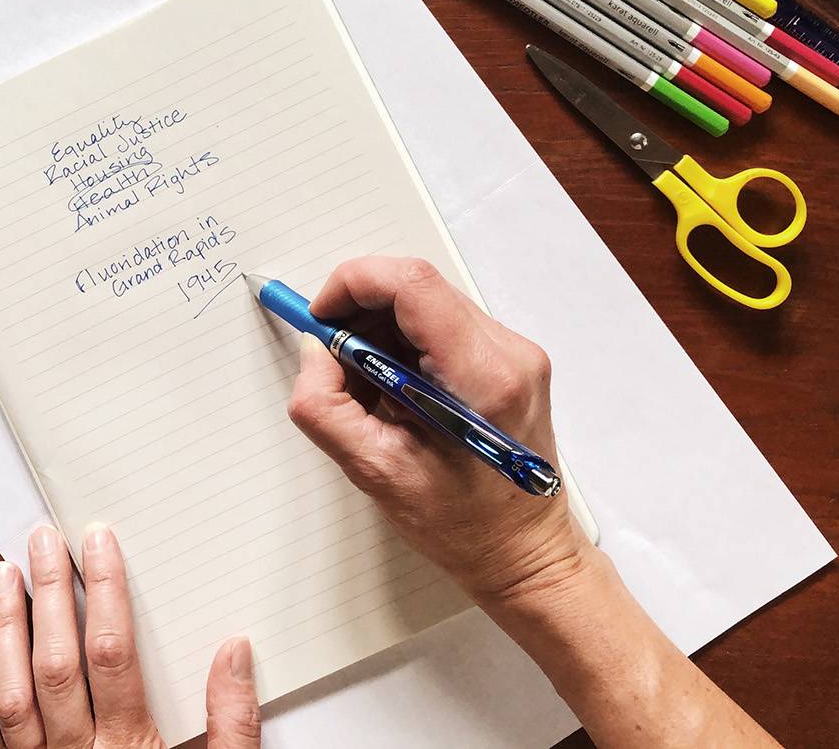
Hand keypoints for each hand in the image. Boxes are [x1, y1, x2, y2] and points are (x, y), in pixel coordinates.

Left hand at [0, 523, 260, 747]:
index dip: (105, 590)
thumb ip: (232, 723)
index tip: (98, 541)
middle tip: (43, 538)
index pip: (114, 654)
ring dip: (4, 629)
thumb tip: (235, 649)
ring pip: (11, 695)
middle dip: (49, 593)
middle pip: (56, 663)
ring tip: (2, 572)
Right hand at [286, 257, 590, 604]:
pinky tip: (394, 389)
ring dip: (381, 328)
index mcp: (480, 376)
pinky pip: (444, 324)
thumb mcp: (374, 470)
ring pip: (428, 303)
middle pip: (417, 287)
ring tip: (365, 385)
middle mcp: (508, 352)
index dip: (353, 284)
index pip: (411, 284)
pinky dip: (405, 343)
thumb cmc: (461, 525)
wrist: (525, 553)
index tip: (320, 318)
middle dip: (360, 310)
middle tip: (332, 357)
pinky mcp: (511, 360)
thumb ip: (325, 405)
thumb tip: (314, 350)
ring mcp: (516, 352)